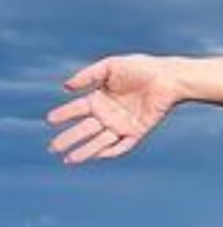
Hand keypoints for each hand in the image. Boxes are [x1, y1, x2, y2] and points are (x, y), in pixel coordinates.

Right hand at [46, 55, 181, 163]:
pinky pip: (123, 145)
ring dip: (85, 151)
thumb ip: (88, 75)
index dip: (63, 115)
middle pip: (84, 129)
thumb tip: (65, 87)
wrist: (169, 78)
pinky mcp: (137, 131)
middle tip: (53, 147)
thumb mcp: (110, 66)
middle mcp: (109, 113)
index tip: (50, 120)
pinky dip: (111, 151)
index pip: (76, 109)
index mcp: (100, 98)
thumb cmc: (141, 68)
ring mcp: (122, 124)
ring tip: (68, 159)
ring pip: (100, 141)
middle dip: (68, 138)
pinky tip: (98, 155)